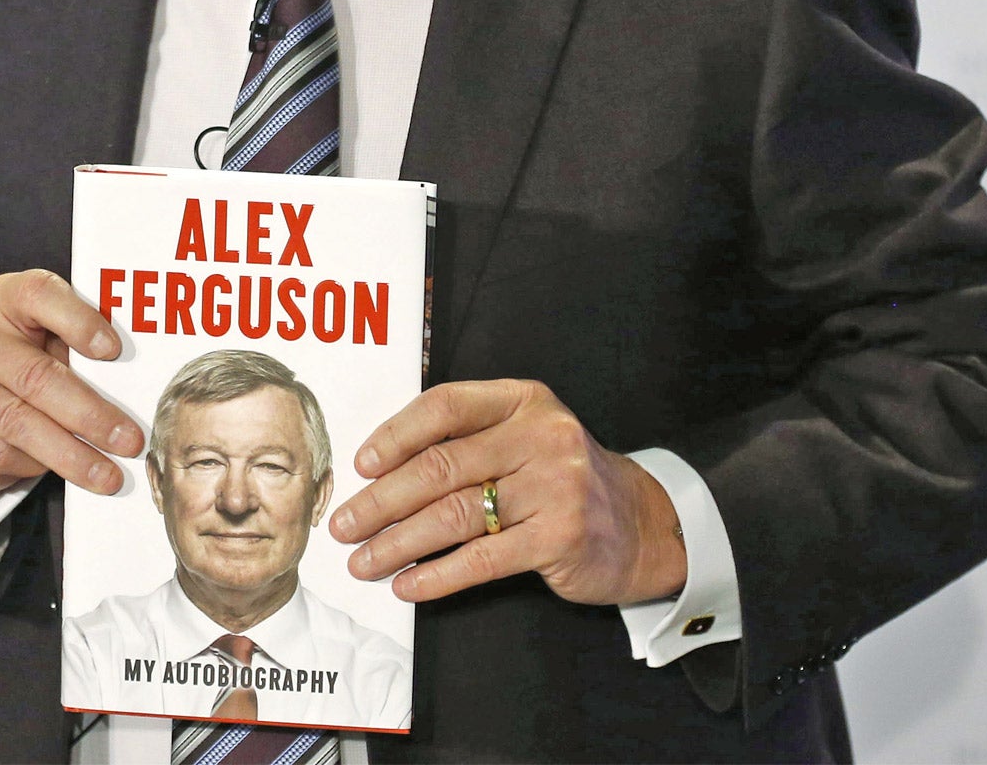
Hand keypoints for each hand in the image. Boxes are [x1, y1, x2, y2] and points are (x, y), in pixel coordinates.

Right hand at [0, 268, 143, 505]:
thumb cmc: (24, 356)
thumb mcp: (49, 338)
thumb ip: (79, 349)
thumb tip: (133, 389)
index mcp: (6, 297)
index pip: (40, 295)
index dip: (78, 320)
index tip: (114, 350)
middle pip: (34, 376)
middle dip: (90, 416)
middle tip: (129, 442)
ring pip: (16, 423)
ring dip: (69, 455)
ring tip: (107, 475)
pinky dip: (32, 465)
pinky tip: (56, 469)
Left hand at [328, 379, 685, 606]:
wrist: (642, 524)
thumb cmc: (563, 479)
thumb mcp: (526, 436)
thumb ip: (470, 438)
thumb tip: (382, 469)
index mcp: (525, 400)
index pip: (446, 405)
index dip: (396, 434)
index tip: (361, 464)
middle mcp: (541, 436)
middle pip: (441, 466)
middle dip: (381, 499)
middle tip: (344, 524)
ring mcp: (554, 487)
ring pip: (454, 515)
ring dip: (398, 542)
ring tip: (364, 560)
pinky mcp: (559, 538)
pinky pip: (481, 559)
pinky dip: (436, 576)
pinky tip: (408, 586)